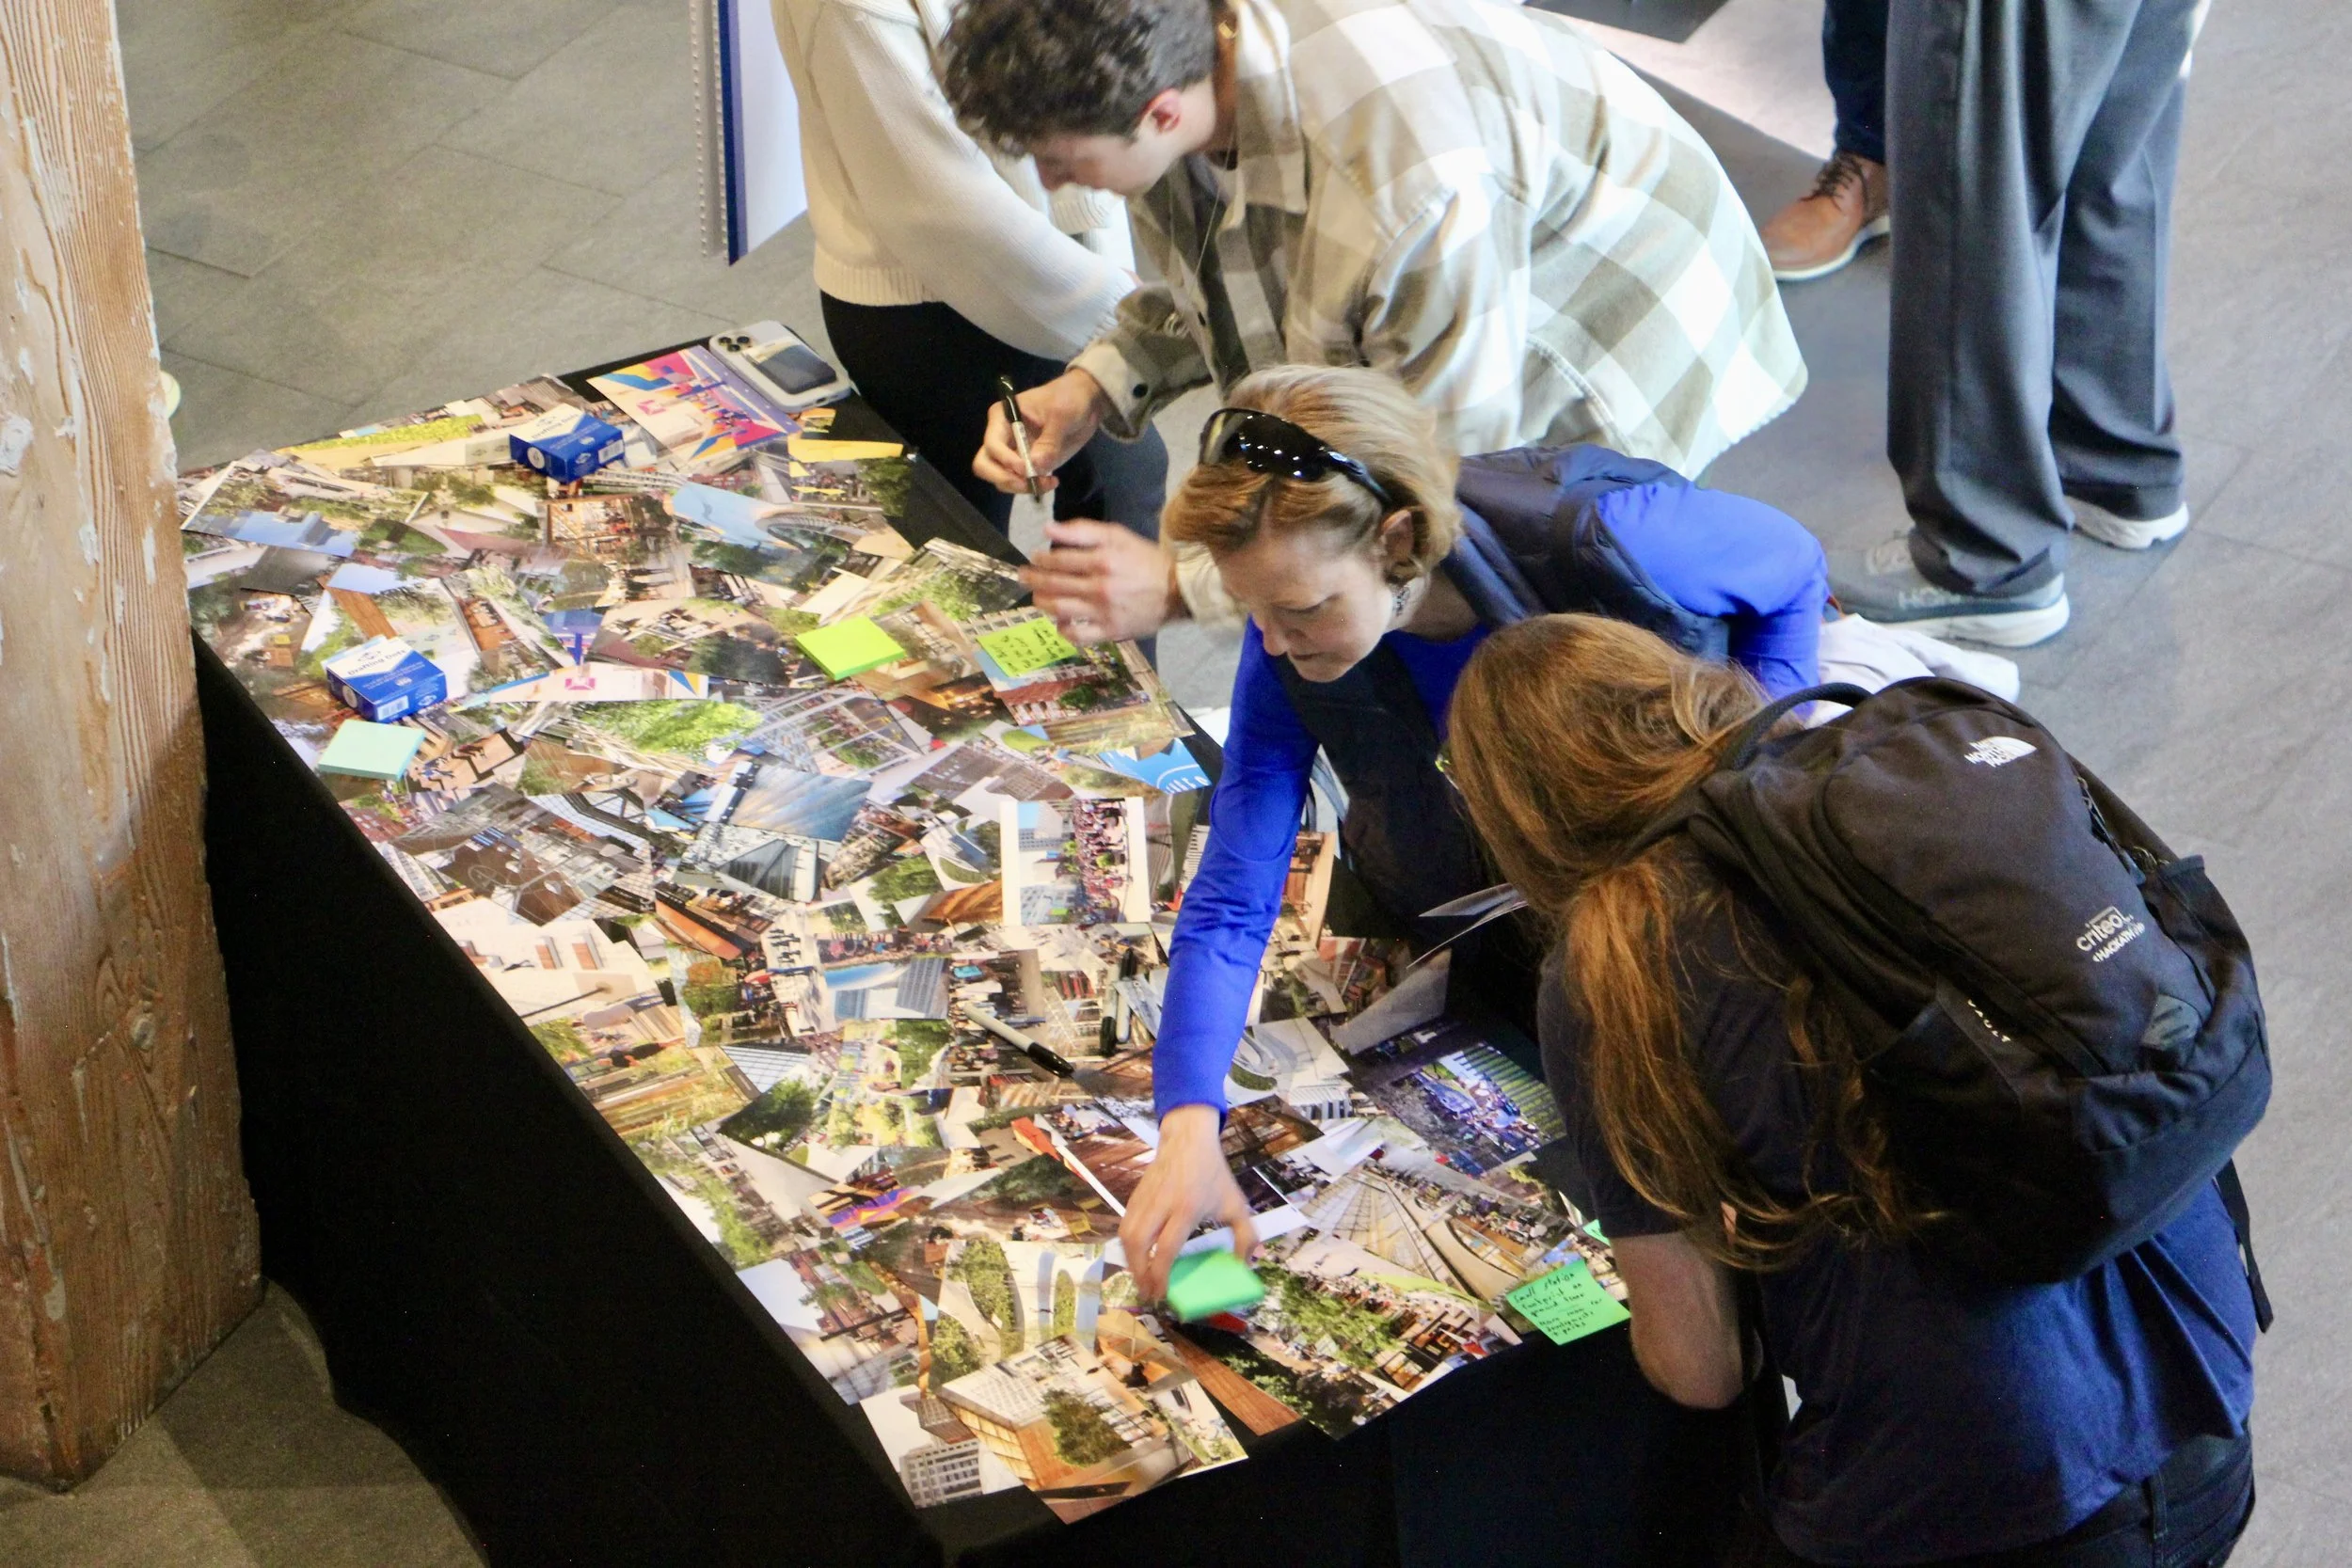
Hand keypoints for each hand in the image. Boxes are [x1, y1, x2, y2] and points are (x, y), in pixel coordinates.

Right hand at [975, 369, 1109, 495]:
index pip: (992, 444)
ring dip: (1020, 486)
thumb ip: (1049, 442)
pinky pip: (1019, 482)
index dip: (1005, 460)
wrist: (1085, 403)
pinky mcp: (1026, 464)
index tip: (1025, 469)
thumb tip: (1035, 467)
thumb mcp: (1062, 415)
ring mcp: (1013, 452)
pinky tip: (1051, 482)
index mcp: (1003, 417)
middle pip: (985, 465)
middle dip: (1004, 478)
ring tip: (1047, 482)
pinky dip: (1031, 487)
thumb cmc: (1069, 399)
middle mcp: (1002, 437)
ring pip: (1001, 478)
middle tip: (1028, 483)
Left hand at [1020, 519, 1185, 643]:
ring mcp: (1104, 612)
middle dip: (1033, 579)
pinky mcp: (1110, 631)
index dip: (1041, 558)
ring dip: (1042, 602)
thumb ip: (1082, 530)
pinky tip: (1059, 622)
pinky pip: (1077, 635)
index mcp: (1103, 560)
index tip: (1034, 557)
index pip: (1059, 559)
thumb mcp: (1118, 536)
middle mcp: (1100, 587)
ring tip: (1037, 598)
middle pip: (1054, 584)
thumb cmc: (1144, 560)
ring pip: (1060, 609)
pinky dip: (1063, 630)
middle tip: (1023, 576)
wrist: (1176, 591)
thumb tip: (1048, 529)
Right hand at [1119, 1104, 1258, 1302]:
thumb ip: (1245, 1235)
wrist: (1188, 1139)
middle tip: (1148, 1292)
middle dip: (1140, 1272)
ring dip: (1130, 1261)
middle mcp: (1162, 1204)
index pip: (1167, 1247)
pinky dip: (1127, 1245)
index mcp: (1188, 1207)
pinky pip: (1125, 1224)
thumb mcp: (1236, 1203)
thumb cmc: (1214, 1173)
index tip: (1163, 1293)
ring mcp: (1145, 1199)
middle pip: (1139, 1243)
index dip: (1161, 1274)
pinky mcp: (1136, 1195)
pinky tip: (1137, 1257)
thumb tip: (1248, 1265)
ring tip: (1141, 1278)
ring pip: (1127, 1234)